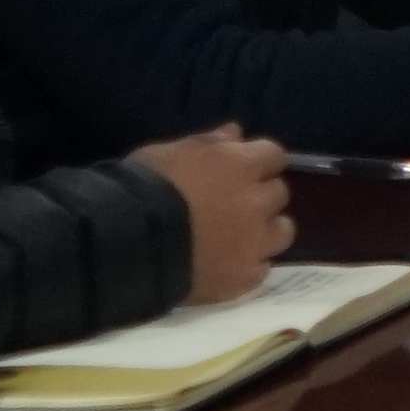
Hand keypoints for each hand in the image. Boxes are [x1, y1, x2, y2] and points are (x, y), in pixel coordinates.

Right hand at [125, 128, 293, 304]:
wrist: (126, 244)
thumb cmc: (142, 189)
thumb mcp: (167, 153)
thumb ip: (207, 142)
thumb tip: (235, 133)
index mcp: (240, 164)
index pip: (274, 155)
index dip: (259, 162)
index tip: (242, 169)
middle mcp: (256, 201)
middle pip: (278, 193)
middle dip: (260, 194)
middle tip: (233, 204)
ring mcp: (254, 242)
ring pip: (282, 231)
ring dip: (266, 230)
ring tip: (240, 237)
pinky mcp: (244, 277)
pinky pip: (262, 268)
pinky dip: (248, 264)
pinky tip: (227, 264)